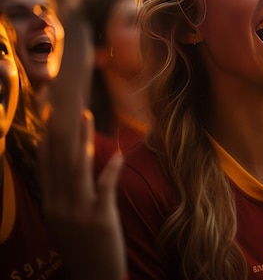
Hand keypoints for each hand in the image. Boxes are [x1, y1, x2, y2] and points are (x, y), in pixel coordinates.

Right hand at [39, 110, 125, 279]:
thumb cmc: (82, 250)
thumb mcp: (63, 224)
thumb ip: (63, 199)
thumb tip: (68, 173)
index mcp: (51, 206)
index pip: (46, 168)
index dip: (49, 143)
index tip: (52, 122)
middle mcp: (60, 206)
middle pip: (62, 162)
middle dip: (67, 134)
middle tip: (73, 110)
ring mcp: (79, 212)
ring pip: (79, 169)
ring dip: (85, 141)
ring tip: (88, 120)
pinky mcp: (100, 218)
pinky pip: (105, 187)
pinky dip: (111, 169)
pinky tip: (118, 153)